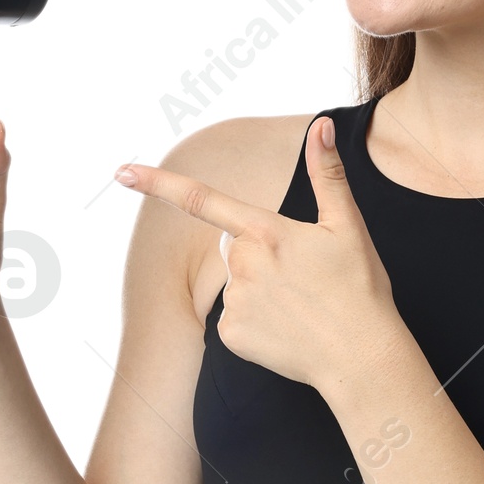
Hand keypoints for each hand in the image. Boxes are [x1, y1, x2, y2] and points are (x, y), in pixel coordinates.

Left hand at [113, 116, 405, 390]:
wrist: (362, 357)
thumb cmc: (359, 289)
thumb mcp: (348, 226)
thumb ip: (327, 173)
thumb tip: (320, 126)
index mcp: (265, 231)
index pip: (201, 199)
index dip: (157, 183)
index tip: (121, 172)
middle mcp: (242, 265)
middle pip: (233, 246)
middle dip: (259, 253)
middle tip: (303, 275)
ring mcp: (234, 302)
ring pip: (236, 283)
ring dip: (260, 289)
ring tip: (300, 306)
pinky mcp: (231, 335)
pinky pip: (234, 319)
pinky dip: (256, 322)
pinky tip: (286, 330)